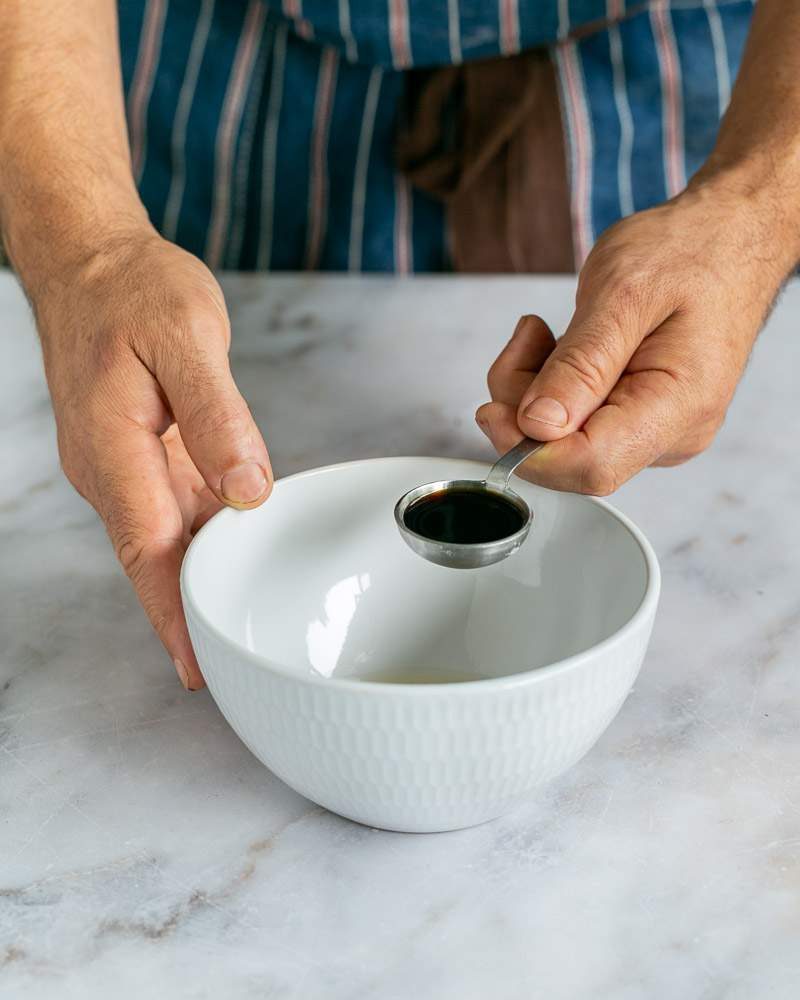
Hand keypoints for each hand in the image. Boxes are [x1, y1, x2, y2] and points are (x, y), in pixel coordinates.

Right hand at [35, 229, 271, 689]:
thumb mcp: (187, 336)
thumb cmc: (134, 292)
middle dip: (188, 618)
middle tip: (239, 670)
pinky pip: (173, 511)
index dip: (172, 614)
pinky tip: (239, 557)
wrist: (93, 261)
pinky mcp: (140, 456)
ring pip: (165, 540)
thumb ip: (218, 416)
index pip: (146, 550)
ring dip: (199, 583)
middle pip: (153, 561)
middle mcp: (112, 470)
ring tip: (245, 631)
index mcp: (114, 449)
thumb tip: (247, 490)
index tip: (196, 668)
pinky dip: (205, 540)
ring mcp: (123, 467)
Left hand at [476, 183, 792, 493]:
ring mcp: (654, 430)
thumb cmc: (690, 252)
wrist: (726, 237)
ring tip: (540, 332)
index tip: (495, 409)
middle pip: (570, 459)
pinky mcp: (635, 418)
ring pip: (563, 442)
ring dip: (531, 391)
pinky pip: (572, 423)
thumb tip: (538, 426)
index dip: (530, 450)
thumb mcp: (624, 293)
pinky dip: (546, 387)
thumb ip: (580, 364)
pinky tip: (555, 345)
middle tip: (526, 341)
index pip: (592, 466)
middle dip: (525, 409)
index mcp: (678, 406)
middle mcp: (671, 433)